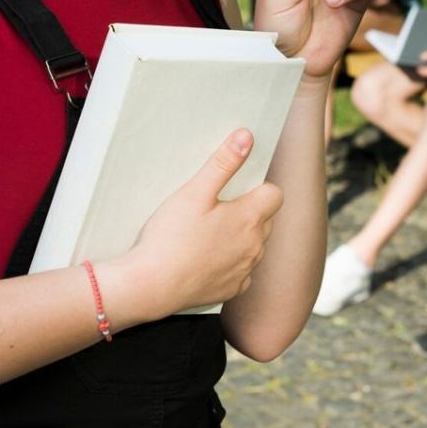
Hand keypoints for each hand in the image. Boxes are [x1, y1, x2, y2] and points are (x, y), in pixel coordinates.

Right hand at [126, 129, 284, 315]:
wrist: (151, 286)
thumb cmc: (171, 238)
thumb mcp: (195, 192)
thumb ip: (224, 163)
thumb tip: (247, 137)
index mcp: (250, 218)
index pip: (275, 194)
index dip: (258, 187)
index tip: (235, 187)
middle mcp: (255, 246)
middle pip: (265, 219)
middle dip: (249, 210)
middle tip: (216, 207)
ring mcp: (245, 271)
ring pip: (254, 245)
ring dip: (241, 236)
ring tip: (207, 232)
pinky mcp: (232, 290)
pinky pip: (241, 271)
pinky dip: (230, 262)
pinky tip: (205, 257)